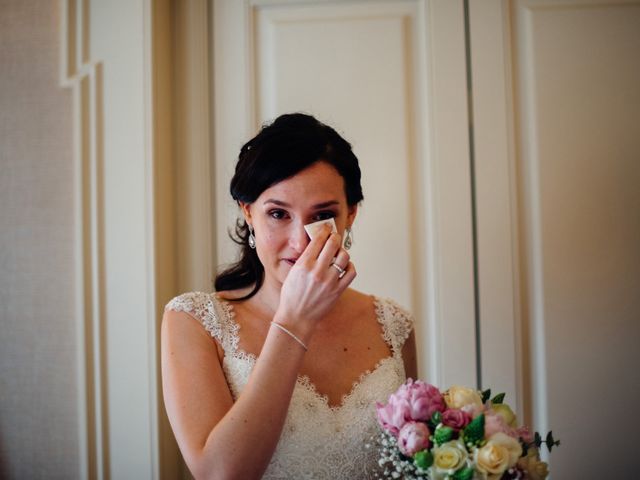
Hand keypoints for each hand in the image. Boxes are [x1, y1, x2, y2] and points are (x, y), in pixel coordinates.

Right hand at [276, 224, 355, 338]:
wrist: (296, 317)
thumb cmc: (291, 296)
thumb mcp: (293, 273)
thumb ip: (305, 259)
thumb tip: (317, 245)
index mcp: (304, 265)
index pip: (318, 240)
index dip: (324, 230)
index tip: (327, 228)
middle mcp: (317, 271)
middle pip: (333, 244)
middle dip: (335, 237)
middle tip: (335, 237)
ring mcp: (329, 281)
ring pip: (344, 257)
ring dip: (342, 252)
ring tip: (339, 253)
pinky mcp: (338, 291)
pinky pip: (351, 272)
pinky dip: (350, 266)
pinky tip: (345, 266)